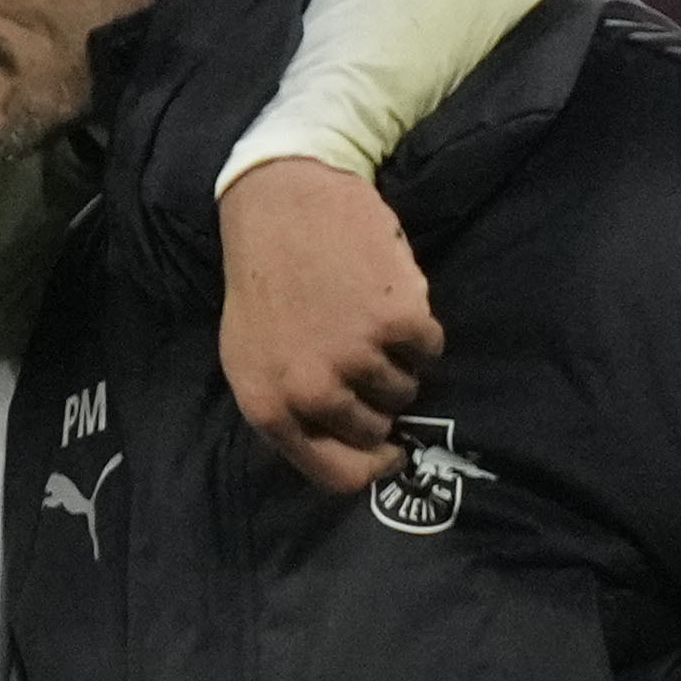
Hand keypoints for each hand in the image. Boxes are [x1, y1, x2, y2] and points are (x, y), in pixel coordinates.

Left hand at [216, 160, 439, 493]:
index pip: (336, 475)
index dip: (370, 468)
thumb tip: (342, 453)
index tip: (388, 453)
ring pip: (405, 389)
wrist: (285, 204)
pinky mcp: (397, 320)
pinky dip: (421, 329)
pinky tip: (390, 299)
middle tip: (368, 362)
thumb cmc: (264, 283)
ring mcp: (356, 356)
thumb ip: (288, 411)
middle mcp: (311, 390)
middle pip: (376, 431)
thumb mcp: (249, 359)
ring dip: (398, 362)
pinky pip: (431, 348)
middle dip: (379, 403)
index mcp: (268, 407)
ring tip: (370, 323)